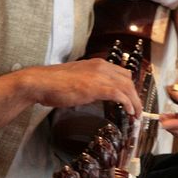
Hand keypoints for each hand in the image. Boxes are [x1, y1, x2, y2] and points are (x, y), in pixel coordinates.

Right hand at [24, 58, 141, 116]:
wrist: (41, 82)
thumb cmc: (53, 83)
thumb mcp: (76, 79)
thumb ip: (88, 83)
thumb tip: (94, 93)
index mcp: (96, 63)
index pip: (121, 72)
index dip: (129, 86)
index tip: (131, 97)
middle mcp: (101, 66)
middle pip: (128, 79)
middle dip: (135, 94)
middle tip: (136, 108)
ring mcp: (99, 76)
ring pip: (127, 87)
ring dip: (135, 101)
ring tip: (136, 113)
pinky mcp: (97, 87)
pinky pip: (120, 95)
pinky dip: (129, 103)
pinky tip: (130, 112)